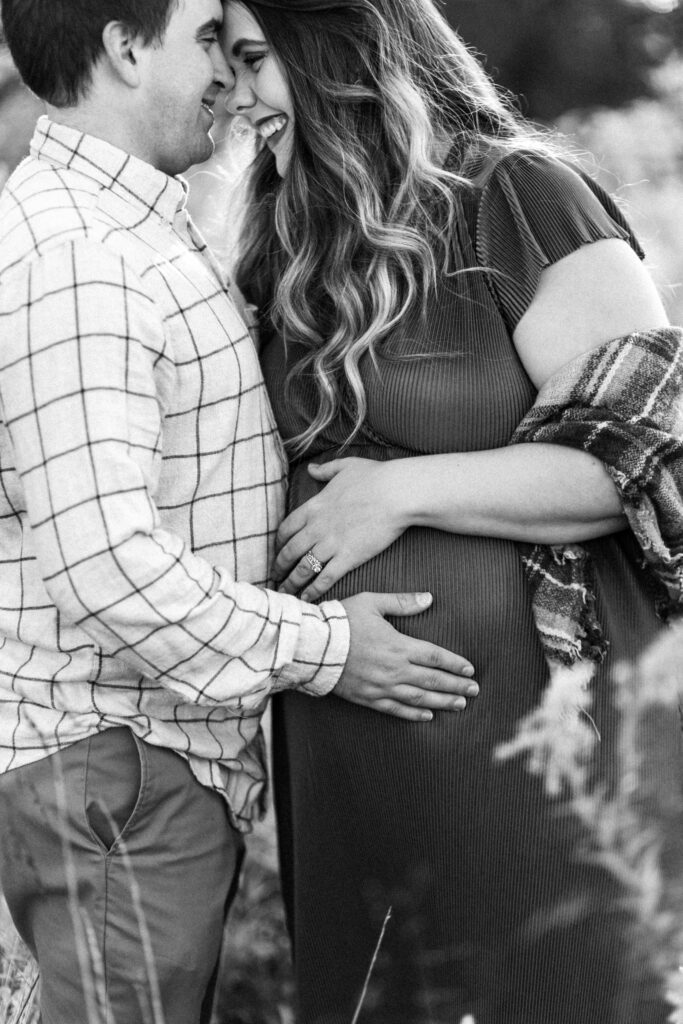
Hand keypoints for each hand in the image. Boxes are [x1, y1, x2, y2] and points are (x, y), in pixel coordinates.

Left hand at [274, 458, 408, 600]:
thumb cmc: (376, 477)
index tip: (277, 551)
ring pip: (303, 568)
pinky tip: (307, 599)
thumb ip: (325, 470)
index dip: (278, 543)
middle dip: (279, 566)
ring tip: (285, 593)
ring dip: (291, 582)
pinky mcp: (348, 557)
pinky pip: (325, 578)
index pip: (286, 528)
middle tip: (275, 576)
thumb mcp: (345, 466)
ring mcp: (332, 543)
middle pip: (289, 551)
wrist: (397, 493)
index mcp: (314, 506)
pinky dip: (313, 591)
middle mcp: (317, 527)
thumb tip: (311, 468)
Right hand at [336, 592, 477, 720]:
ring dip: (442, 702)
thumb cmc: (342, 620)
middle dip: (456, 686)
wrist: (313, 646)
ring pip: (418, 698)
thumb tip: (429, 598)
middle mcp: (393, 669)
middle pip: (432, 680)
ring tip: (460, 705)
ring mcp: (381, 687)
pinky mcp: (368, 698)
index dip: (455, 664)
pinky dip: (413, 714)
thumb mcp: (372, 603)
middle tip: (475, 691)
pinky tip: (427, 716)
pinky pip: (395, 710)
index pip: (435, 656)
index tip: (470, 669)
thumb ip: (402, 602)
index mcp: (398, 645)